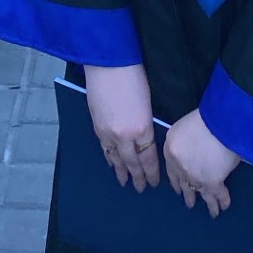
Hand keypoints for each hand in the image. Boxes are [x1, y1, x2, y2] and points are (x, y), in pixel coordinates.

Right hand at [85, 64, 159, 192]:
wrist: (108, 64)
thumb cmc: (133, 77)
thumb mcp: (148, 103)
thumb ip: (147, 124)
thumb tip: (146, 137)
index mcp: (142, 129)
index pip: (148, 158)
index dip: (152, 172)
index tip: (155, 182)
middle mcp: (125, 137)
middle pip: (132, 163)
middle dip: (138, 177)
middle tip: (141, 188)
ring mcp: (108, 133)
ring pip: (116, 159)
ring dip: (121, 172)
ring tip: (125, 182)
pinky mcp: (97, 127)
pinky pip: (105, 149)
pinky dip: (109, 158)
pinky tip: (112, 163)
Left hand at [164, 109, 239, 218]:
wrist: (220, 122)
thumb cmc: (205, 118)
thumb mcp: (186, 127)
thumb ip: (185, 143)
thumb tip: (194, 152)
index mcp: (170, 148)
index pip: (171, 169)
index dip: (176, 180)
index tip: (178, 188)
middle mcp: (179, 165)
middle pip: (183, 183)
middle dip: (188, 194)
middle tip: (190, 203)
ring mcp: (194, 176)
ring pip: (200, 192)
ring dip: (207, 203)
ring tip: (212, 212)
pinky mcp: (211, 183)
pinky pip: (217, 195)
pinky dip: (222, 201)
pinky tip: (224, 206)